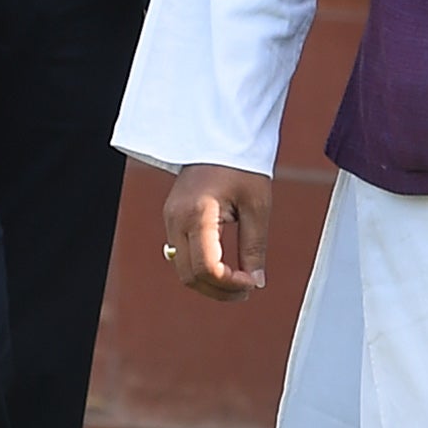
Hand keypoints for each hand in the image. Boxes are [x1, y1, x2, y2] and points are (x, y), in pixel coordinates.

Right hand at [163, 164, 274, 300]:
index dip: (229, 284)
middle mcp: (176, 219)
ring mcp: (170, 220)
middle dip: (219, 290)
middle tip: (247, 291)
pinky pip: (180, 256)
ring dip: (209, 284)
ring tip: (238, 283)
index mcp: (198, 214)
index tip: (251, 284)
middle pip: (190, 276)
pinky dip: (201, 270)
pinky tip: (224, 269)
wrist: (219, 137)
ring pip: (182, 270)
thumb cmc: (241, 166)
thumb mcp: (257, 207)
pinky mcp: (172, 220)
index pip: (207, 267)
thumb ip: (255, 247)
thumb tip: (257, 282)